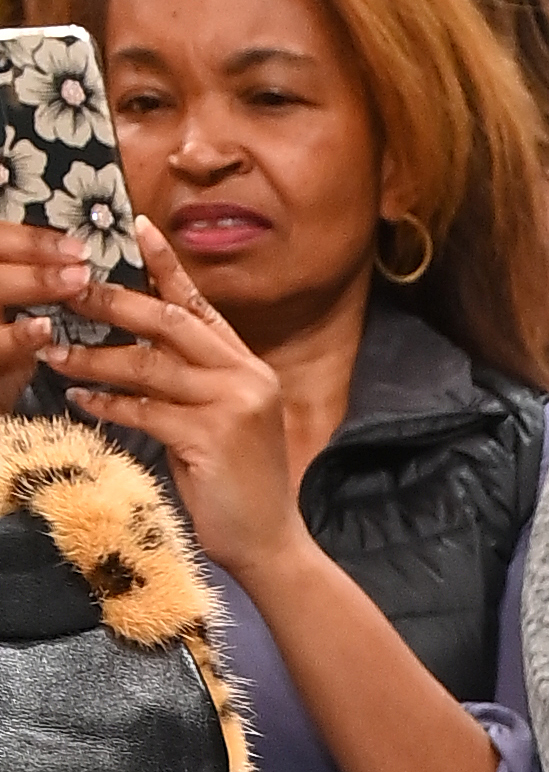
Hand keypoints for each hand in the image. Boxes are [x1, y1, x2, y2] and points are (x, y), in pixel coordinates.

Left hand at [10, 226, 303, 583]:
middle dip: (112, 302)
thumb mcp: (219, 423)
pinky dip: (108, 403)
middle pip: (168, 321)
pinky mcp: (211, 437)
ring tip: (56, 351)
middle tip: (68, 290)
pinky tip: (81, 399)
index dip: (167, 265)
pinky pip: (144, 410)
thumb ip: (191, 384)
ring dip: (96, 357)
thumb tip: (136, 352)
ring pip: (148, 365)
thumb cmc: (237, 487)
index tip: (137, 227)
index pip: (201, 306)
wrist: (270, 545)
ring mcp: (231, 406)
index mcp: (249, 368)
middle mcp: (245, 378)